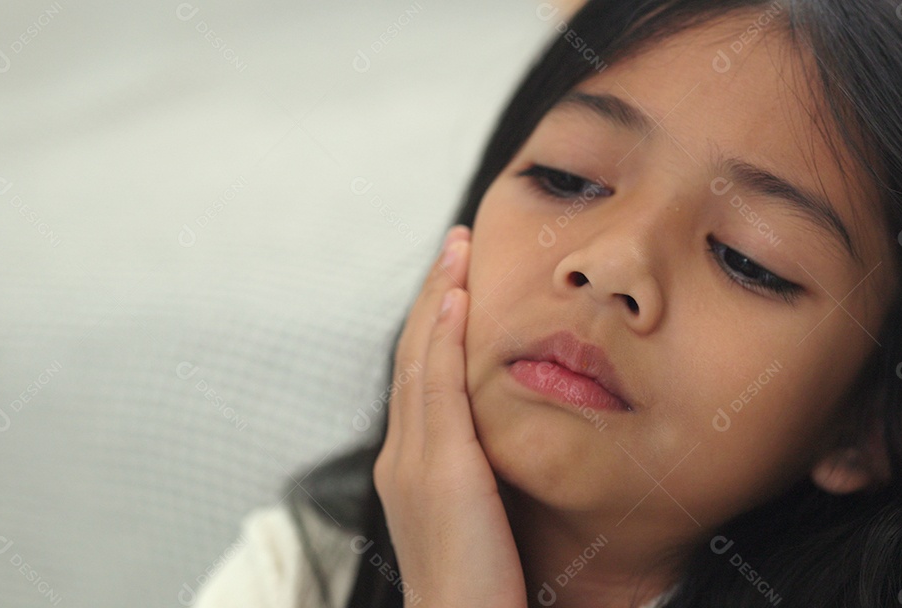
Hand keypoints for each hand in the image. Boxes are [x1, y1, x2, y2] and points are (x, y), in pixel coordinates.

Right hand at [373, 225, 527, 607]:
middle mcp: (401, 456)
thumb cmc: (480, 589)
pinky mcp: (438, 468)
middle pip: (413, 354)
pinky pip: (437, 384)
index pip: (421, 376)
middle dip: (432, 294)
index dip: (433, 323)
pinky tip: (457, 297)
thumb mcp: (478, 519)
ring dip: (438, 297)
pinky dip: (442, 336)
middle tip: (455, 245)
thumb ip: (480, 476)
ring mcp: (412, 460)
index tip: (456, 281)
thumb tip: (501, 449)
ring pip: (420, 357)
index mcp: (410, 467)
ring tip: (457, 250)